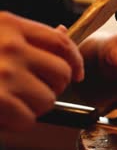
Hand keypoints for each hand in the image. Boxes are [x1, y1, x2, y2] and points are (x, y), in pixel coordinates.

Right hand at [0, 12, 83, 130]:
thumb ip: (25, 36)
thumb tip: (63, 35)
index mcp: (9, 26)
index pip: (61, 42)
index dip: (75, 61)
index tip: (77, 74)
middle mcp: (10, 47)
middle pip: (62, 75)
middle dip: (52, 88)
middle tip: (31, 92)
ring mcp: (4, 74)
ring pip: (47, 100)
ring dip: (32, 108)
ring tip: (8, 102)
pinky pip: (28, 120)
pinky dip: (15, 123)